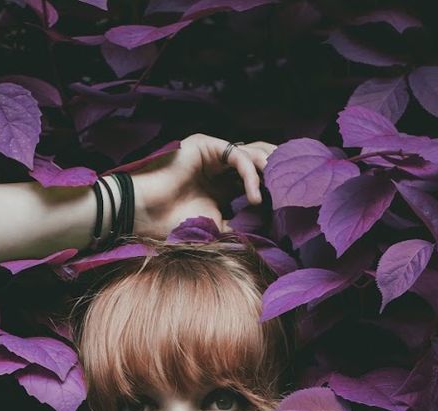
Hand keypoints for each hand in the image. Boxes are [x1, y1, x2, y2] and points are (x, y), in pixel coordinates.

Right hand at [123, 133, 276, 237]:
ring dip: (269, 171)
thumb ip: (238, 227)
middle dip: (278, 172)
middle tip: (293, 192)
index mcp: (223, 183)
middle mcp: (220, 165)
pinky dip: (251, 176)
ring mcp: (213, 152)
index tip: (290, 206)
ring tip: (278, 193)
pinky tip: (255, 197)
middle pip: (260, 159)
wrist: (145, 214)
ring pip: (253, 153)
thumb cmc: (173, 223)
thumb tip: (261, 239)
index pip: (257, 177)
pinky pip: (237, 156)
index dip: (274, 187)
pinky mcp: (206, 144)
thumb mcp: (215, 228)